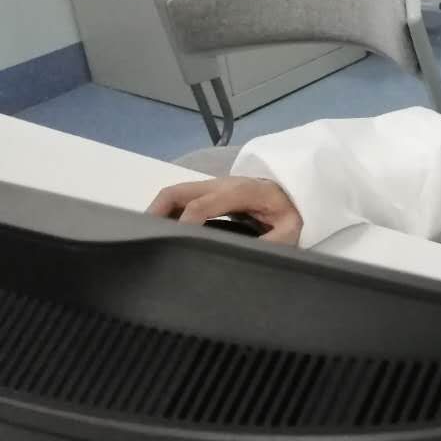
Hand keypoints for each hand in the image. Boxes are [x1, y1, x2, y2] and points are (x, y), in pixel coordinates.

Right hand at [147, 177, 302, 244]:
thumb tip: (253, 256)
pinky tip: (163, 234)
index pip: (203, 204)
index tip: (175, 245)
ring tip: (148, 240)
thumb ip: (275, 242)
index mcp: (241, 192)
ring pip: (174, 194)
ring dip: (158, 213)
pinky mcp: (208, 191)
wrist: (293, 191)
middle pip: (178, 193)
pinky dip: (166, 213)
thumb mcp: (291, 229)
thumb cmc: (290, 211)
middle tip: (146, 242)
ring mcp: (213, 186)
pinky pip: (180, 198)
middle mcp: (222, 184)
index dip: (186, 223)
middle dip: (157, 214)